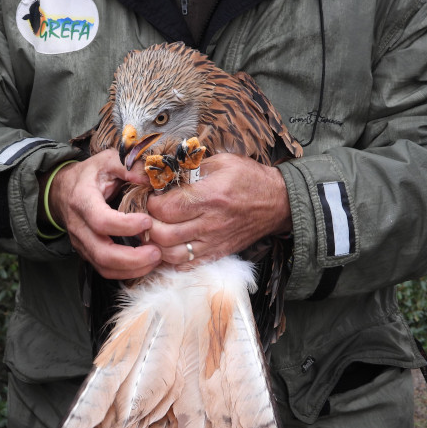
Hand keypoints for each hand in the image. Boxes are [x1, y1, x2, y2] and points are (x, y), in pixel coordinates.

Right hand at [45, 150, 160, 278]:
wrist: (63, 191)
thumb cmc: (90, 175)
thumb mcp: (107, 160)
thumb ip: (128, 165)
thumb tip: (149, 177)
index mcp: (82, 200)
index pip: (101, 221)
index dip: (125, 226)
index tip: (147, 221)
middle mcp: (79, 226)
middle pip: (102, 253)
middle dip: (132, 258)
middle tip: (156, 252)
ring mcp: (82, 243)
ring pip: (104, 267)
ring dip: (132, 269)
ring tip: (155, 258)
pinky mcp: (87, 253)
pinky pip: (105, 270)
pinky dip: (127, 272)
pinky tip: (145, 264)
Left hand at [144, 153, 291, 267]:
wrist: (277, 202)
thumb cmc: (248, 179)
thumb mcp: (222, 162)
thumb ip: (191, 168)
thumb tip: (164, 174)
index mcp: (209, 196)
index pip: (166, 208)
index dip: (151, 204)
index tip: (153, 197)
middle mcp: (210, 222)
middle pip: (164, 234)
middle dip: (148, 226)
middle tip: (149, 217)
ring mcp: (213, 241)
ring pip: (172, 254)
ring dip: (157, 245)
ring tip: (155, 232)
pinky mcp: (217, 253)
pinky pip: (187, 265)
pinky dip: (172, 260)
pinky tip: (169, 247)